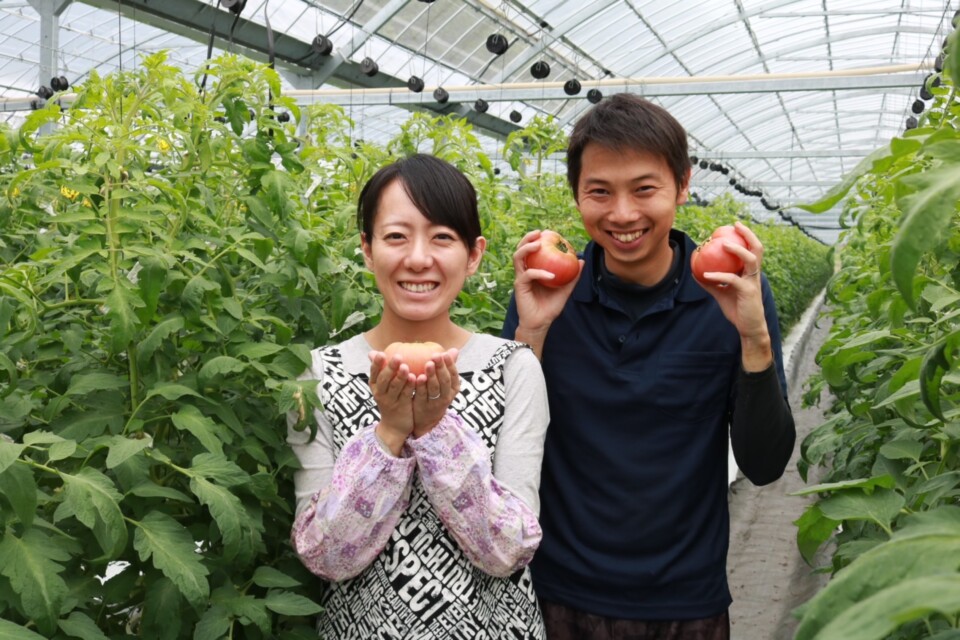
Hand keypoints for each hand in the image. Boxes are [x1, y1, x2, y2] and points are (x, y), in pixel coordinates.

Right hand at [368, 349, 416, 454]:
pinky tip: (415, 378)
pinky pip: (406, 395)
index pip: (373, 373)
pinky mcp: (401, 407)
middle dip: (390, 368)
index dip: (376, 364)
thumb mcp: (382, 386)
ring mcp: (390, 401)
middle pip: (384, 379)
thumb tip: (372, 352)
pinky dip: (410, 386)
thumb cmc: (390, 398)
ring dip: (400, 377)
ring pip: (395, 387)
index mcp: (374, 385)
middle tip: (397, 357)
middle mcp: (380, 393)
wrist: (394, 425)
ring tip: (406, 367)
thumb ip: (380, 369)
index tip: (381, 354)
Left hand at [412, 348, 459, 437]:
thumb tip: (454, 349)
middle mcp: (446, 396)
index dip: (450, 365)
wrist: (427, 420)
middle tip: (436, 356)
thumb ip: (447, 367)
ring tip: (428, 364)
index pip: (454, 375)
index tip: (445, 354)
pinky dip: (420, 386)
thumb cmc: (436, 395)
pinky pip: (421, 394)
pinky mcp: (423, 406)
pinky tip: (417, 377)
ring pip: (434, 388)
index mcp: (453, 388)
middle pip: (444, 381)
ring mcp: (435, 402)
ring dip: (432, 376)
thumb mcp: (445, 383)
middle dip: (441, 368)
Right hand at [512, 230, 582, 356]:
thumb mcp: (565, 290)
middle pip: (521, 249)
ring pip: (518, 258)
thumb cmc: (551, 306)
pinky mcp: (520, 286)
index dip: (536, 239)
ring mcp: (521, 278)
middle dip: (527, 238)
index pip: (532, 250)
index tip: (547, 232)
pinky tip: (551, 275)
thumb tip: (582, 261)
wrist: (541, 323)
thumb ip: (573, 276)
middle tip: (539, 233)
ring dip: (527, 248)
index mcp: (534, 269)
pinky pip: (528, 275)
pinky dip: (539, 273)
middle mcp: (525, 271)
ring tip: (538, 244)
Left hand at [695, 222, 771, 369]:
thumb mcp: (721, 294)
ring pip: (750, 259)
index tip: (734, 226)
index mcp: (750, 272)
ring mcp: (752, 282)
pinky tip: (705, 274)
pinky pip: (732, 280)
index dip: (746, 236)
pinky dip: (718, 276)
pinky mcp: (748, 292)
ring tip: (724, 244)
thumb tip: (696, 272)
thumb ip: (711, 283)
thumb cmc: (736, 309)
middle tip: (736, 225)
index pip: (751, 249)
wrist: (748, 328)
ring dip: (738, 250)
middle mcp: (754, 274)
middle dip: (748, 234)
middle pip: (757, 248)